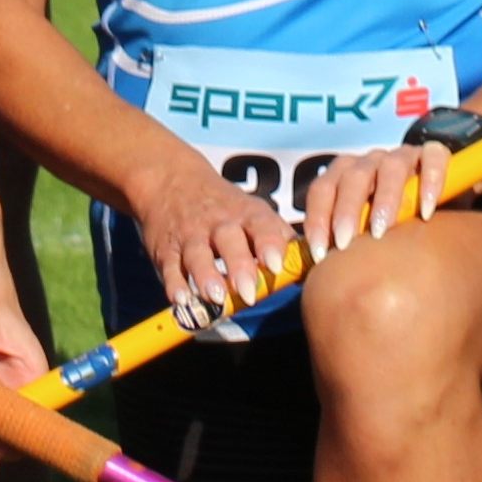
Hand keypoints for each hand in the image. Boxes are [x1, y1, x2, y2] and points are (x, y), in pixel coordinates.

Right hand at [126, 149, 297, 331]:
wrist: (172, 180)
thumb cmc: (225, 206)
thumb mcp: (253, 211)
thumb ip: (279, 237)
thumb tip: (316, 262)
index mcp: (246, 214)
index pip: (261, 226)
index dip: (269, 244)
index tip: (277, 265)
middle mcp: (219, 224)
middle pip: (229, 241)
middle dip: (239, 266)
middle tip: (249, 292)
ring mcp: (191, 236)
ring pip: (198, 255)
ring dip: (207, 276)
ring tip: (216, 297)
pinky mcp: (166, 250)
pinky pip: (170, 268)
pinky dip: (174, 285)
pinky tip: (182, 301)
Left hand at [302, 140, 452, 258]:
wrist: (439, 210)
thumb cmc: (391, 229)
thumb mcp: (362, 237)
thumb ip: (339, 248)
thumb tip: (312, 279)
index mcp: (345, 177)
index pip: (322, 190)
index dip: (317, 220)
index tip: (319, 255)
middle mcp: (371, 162)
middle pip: (352, 176)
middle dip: (346, 211)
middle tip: (345, 244)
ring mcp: (402, 156)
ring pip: (390, 166)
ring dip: (384, 199)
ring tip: (382, 231)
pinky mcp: (434, 154)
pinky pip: (432, 158)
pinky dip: (429, 181)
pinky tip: (426, 212)